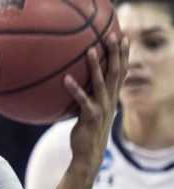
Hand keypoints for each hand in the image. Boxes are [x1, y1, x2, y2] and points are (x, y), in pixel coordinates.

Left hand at [65, 31, 129, 181]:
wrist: (89, 153)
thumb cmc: (87, 130)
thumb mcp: (91, 110)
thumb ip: (88, 95)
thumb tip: (74, 81)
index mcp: (112, 96)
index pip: (121, 71)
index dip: (123, 54)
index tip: (123, 36)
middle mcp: (110, 99)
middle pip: (116, 71)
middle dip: (115, 52)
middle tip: (113, 34)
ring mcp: (101, 107)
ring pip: (101, 82)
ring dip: (96, 65)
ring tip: (89, 49)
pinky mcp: (90, 116)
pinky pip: (82, 100)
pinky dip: (75, 89)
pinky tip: (65, 79)